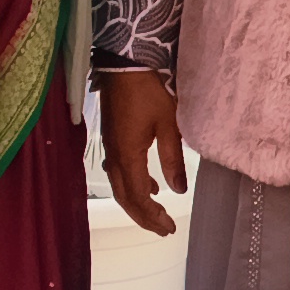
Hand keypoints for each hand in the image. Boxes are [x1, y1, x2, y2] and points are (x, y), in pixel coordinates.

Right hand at [98, 70, 185, 236]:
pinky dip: (132, 182)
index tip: (169, 228)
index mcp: (128, 155)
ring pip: (119, 184)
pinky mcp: (111, 134)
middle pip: (124, 197)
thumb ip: (173, 158)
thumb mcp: (169, 124)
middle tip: (162, 228)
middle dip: (143, 216)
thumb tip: (179, 190)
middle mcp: (115, 154)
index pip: (139, 197)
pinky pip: (118, 169)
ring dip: (136, 201)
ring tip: (156, 211)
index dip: (152, 216)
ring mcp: (110, 144)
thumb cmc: (149, 89)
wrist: (124, 61)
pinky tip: (148, 181)